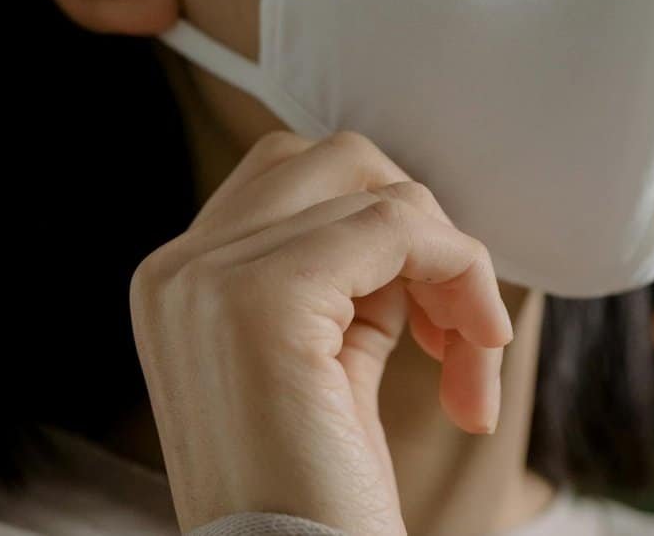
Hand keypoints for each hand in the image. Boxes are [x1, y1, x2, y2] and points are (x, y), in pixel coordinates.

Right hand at [129, 131, 512, 534]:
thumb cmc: (321, 492)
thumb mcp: (330, 364)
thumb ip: (351, 288)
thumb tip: (413, 228)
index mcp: (185, 280)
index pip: (302, 181)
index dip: (390, 234)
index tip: (431, 326)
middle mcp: (180, 267)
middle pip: (338, 161)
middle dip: (423, 230)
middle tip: (458, 329)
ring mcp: (209, 276)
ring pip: (377, 189)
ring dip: (455, 266)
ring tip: (469, 359)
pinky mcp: (261, 298)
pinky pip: (398, 226)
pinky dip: (460, 271)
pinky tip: (472, 351)